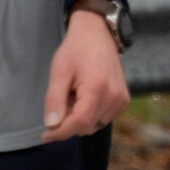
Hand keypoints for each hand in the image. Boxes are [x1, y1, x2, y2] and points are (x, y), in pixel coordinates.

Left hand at [42, 8, 128, 142]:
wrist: (96, 34)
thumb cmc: (75, 50)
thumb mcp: (59, 72)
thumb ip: (54, 100)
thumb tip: (51, 126)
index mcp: (97, 89)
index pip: (79, 123)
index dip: (60, 132)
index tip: (45, 135)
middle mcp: (113, 97)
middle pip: (86, 126)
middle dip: (69, 121)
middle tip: (61, 100)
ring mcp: (121, 100)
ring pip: (94, 125)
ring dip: (80, 118)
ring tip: (74, 95)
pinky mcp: (123, 100)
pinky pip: (103, 119)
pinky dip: (91, 114)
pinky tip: (85, 97)